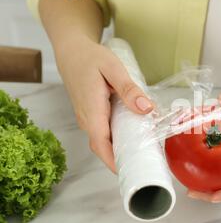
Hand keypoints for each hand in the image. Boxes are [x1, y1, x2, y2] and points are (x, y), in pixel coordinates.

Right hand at [56, 36, 153, 171]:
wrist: (71, 50)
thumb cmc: (90, 57)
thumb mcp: (112, 68)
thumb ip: (129, 89)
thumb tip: (146, 109)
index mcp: (92, 111)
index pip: (101, 144)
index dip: (114, 161)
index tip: (130, 172)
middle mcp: (87, 119)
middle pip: (103, 148)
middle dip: (122, 160)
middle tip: (146, 165)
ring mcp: (87, 118)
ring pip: (104, 141)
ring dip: (121, 149)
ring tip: (145, 153)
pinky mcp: (91, 115)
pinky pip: (104, 132)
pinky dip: (117, 138)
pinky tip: (135, 136)